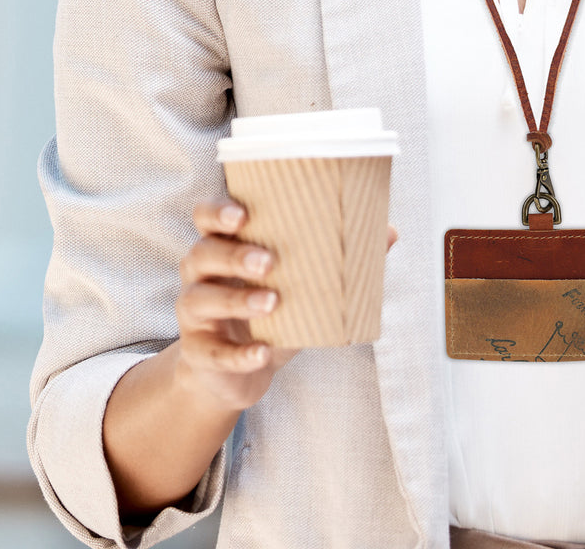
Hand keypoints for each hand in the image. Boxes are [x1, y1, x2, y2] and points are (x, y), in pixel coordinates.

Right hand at [174, 200, 398, 411]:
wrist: (236, 373)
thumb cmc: (272, 314)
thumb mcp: (304, 286)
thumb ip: (339, 258)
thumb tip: (390, 231)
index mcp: (224, 247)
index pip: (207, 217)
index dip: (218, 211)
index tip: (244, 213)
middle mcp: (201, 275)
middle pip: (202, 253)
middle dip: (234, 254)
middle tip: (270, 261)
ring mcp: (195, 315)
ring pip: (200, 300)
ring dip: (237, 300)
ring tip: (272, 302)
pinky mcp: (198, 353)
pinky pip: (212, 352)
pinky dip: (238, 354)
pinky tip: (262, 353)